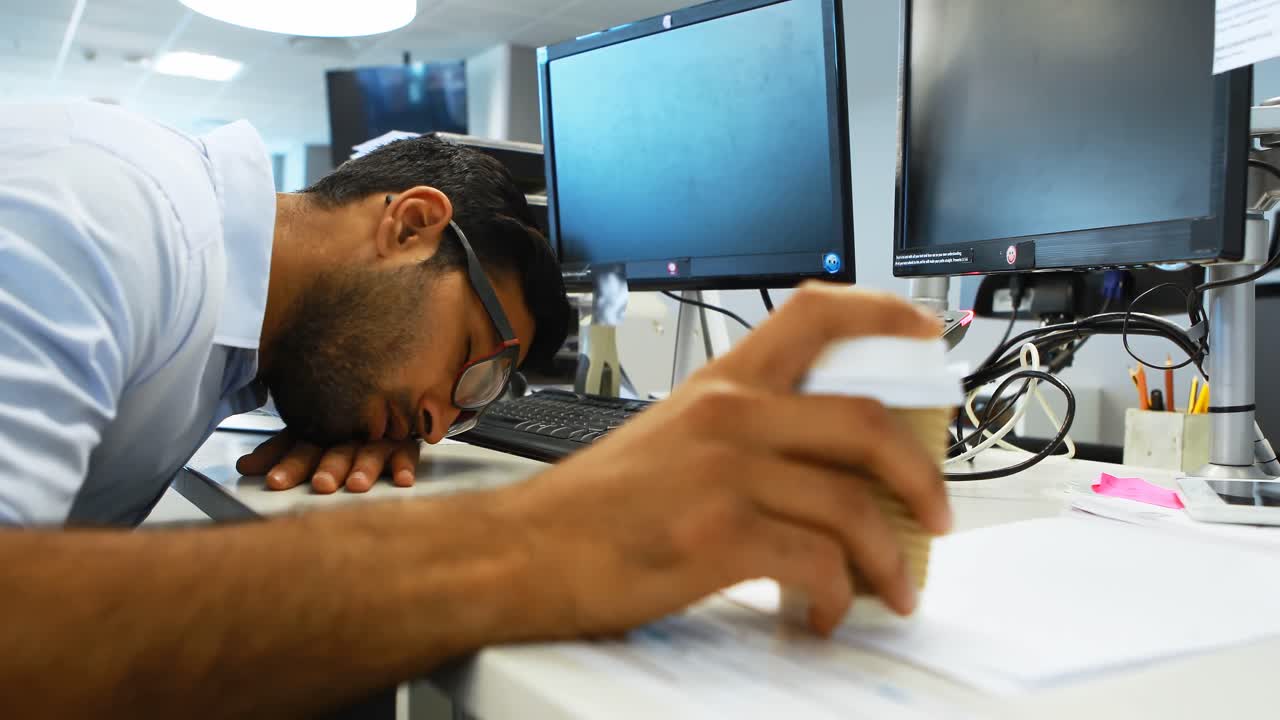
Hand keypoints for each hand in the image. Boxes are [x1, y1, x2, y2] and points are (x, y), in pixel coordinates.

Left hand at [236, 431, 419, 493]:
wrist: (387, 390)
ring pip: (370, 451)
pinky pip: (408, 451)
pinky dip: (405, 464)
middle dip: (328, 467)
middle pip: (336, 450)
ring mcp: (378, 436)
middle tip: (321, 483)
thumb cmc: (342, 423)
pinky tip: (402, 479)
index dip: (287, 464)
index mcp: (321, 430)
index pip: (300, 446)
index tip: (274, 480)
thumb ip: (278, 452)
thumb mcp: (308, 435)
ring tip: (357, 484)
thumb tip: (243, 467)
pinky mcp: (405, 441)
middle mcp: (348, 432)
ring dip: (364, 467)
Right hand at [500, 284, 949, 637]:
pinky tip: (823, 612)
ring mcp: (726, 473)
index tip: (925, 331)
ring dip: (889, 558)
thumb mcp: (669, 438)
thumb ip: (741, 436)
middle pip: (865, 422)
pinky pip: (817, 565)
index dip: (883, 314)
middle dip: (923, 474)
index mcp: (719, 384)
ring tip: (892, 588)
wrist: (523, 551)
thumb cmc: (592, 504)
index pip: (815, 314)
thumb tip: (818, 470)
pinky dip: (837, 597)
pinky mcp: (718, 535)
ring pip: (853, 506)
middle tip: (937, 512)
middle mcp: (729, 415)